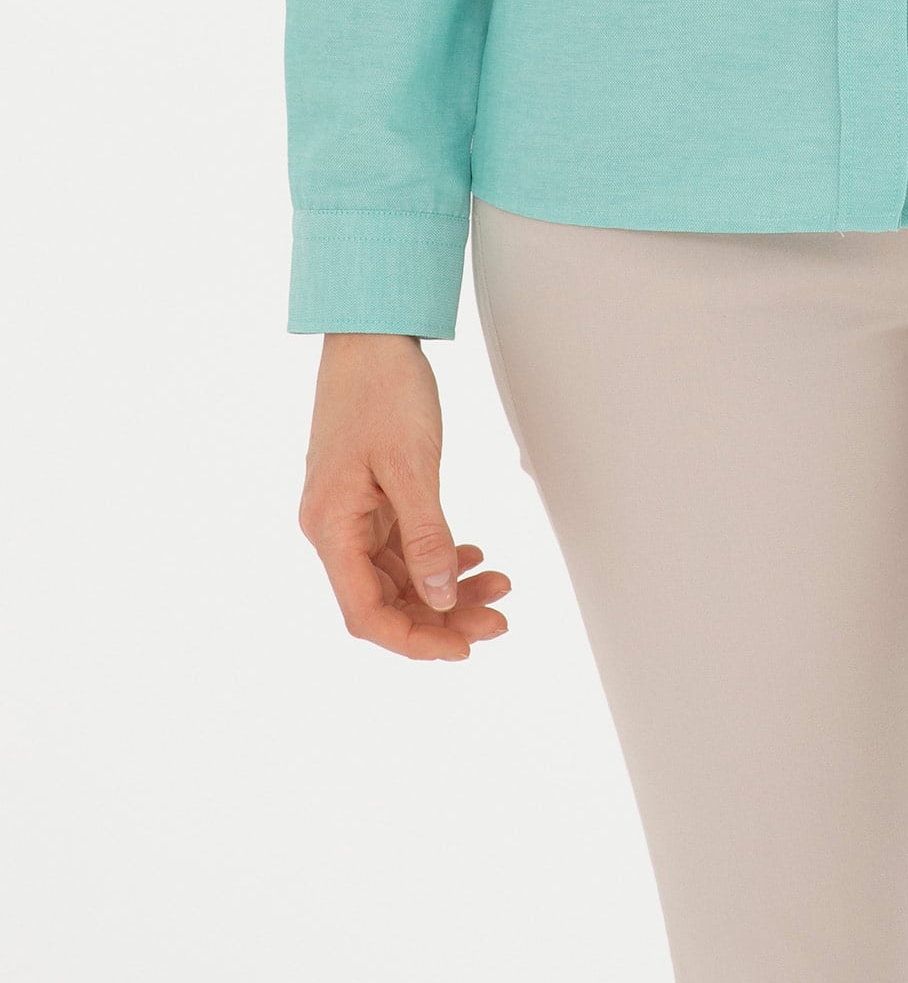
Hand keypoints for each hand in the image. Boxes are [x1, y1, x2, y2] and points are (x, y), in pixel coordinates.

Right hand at [299, 333, 510, 661]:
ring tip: (501, 585)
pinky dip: (439, 555)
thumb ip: (427, 534)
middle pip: (386, 600)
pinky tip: (475, 557)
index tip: (464, 648)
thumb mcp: (412, 463)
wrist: (371, 334)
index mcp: (330, 528)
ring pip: (400, 574)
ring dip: (447, 586)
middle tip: (499, 618)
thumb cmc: (382, 389)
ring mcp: (352, 513)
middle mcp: (334, 529)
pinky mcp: (370, 496)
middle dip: (441, 616)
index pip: (366, 613)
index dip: (414, 640)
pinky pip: (404, 544)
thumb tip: (439, 598)